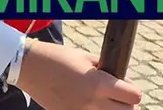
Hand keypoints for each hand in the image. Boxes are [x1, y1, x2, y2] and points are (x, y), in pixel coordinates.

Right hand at [17, 40, 142, 109]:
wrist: (28, 67)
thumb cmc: (56, 58)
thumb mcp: (84, 57)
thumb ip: (106, 70)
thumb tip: (122, 81)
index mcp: (98, 84)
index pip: (134, 96)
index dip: (132, 90)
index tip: (126, 86)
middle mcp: (92, 102)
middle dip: (126, 103)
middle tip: (117, 96)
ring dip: (111, 109)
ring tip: (100, 100)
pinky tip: (85, 103)